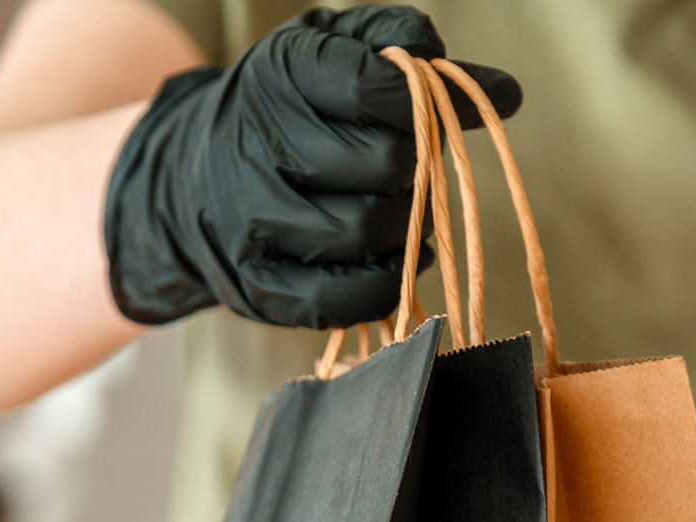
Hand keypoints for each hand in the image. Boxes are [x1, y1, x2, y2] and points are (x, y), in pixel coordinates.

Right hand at [103, 5, 521, 328]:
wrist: (190, 176)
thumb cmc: (288, 108)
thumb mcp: (332, 49)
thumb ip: (405, 48)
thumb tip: (504, 90)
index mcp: (280, 73)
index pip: (376, 87)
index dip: (422, 105)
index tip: (432, 112)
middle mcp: (257, 144)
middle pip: (383, 164)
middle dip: (417, 169)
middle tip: (412, 169)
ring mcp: (252, 221)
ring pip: (365, 231)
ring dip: (407, 228)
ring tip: (404, 212)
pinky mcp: (258, 285)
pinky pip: (341, 298)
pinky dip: (384, 285)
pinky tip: (393, 259)